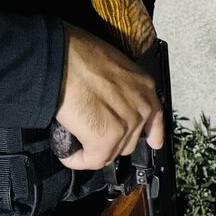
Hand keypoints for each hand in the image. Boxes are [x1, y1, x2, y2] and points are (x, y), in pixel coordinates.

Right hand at [54, 24, 165, 170]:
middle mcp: (142, 106)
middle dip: (111, 141)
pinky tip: (69, 154)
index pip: (156, 119)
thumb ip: (118, 87)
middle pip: (130, 140)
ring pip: (112, 152)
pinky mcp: (106, 138)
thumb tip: (106, 100)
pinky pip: (93, 160)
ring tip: (76, 140)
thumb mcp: (110, 66)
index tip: (152, 142)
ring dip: (93, 150)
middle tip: (90, 133)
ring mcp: (127, 123)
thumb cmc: (77, 55)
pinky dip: (78, 160)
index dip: (152, 134)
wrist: (60, 59)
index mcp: (144, 86)